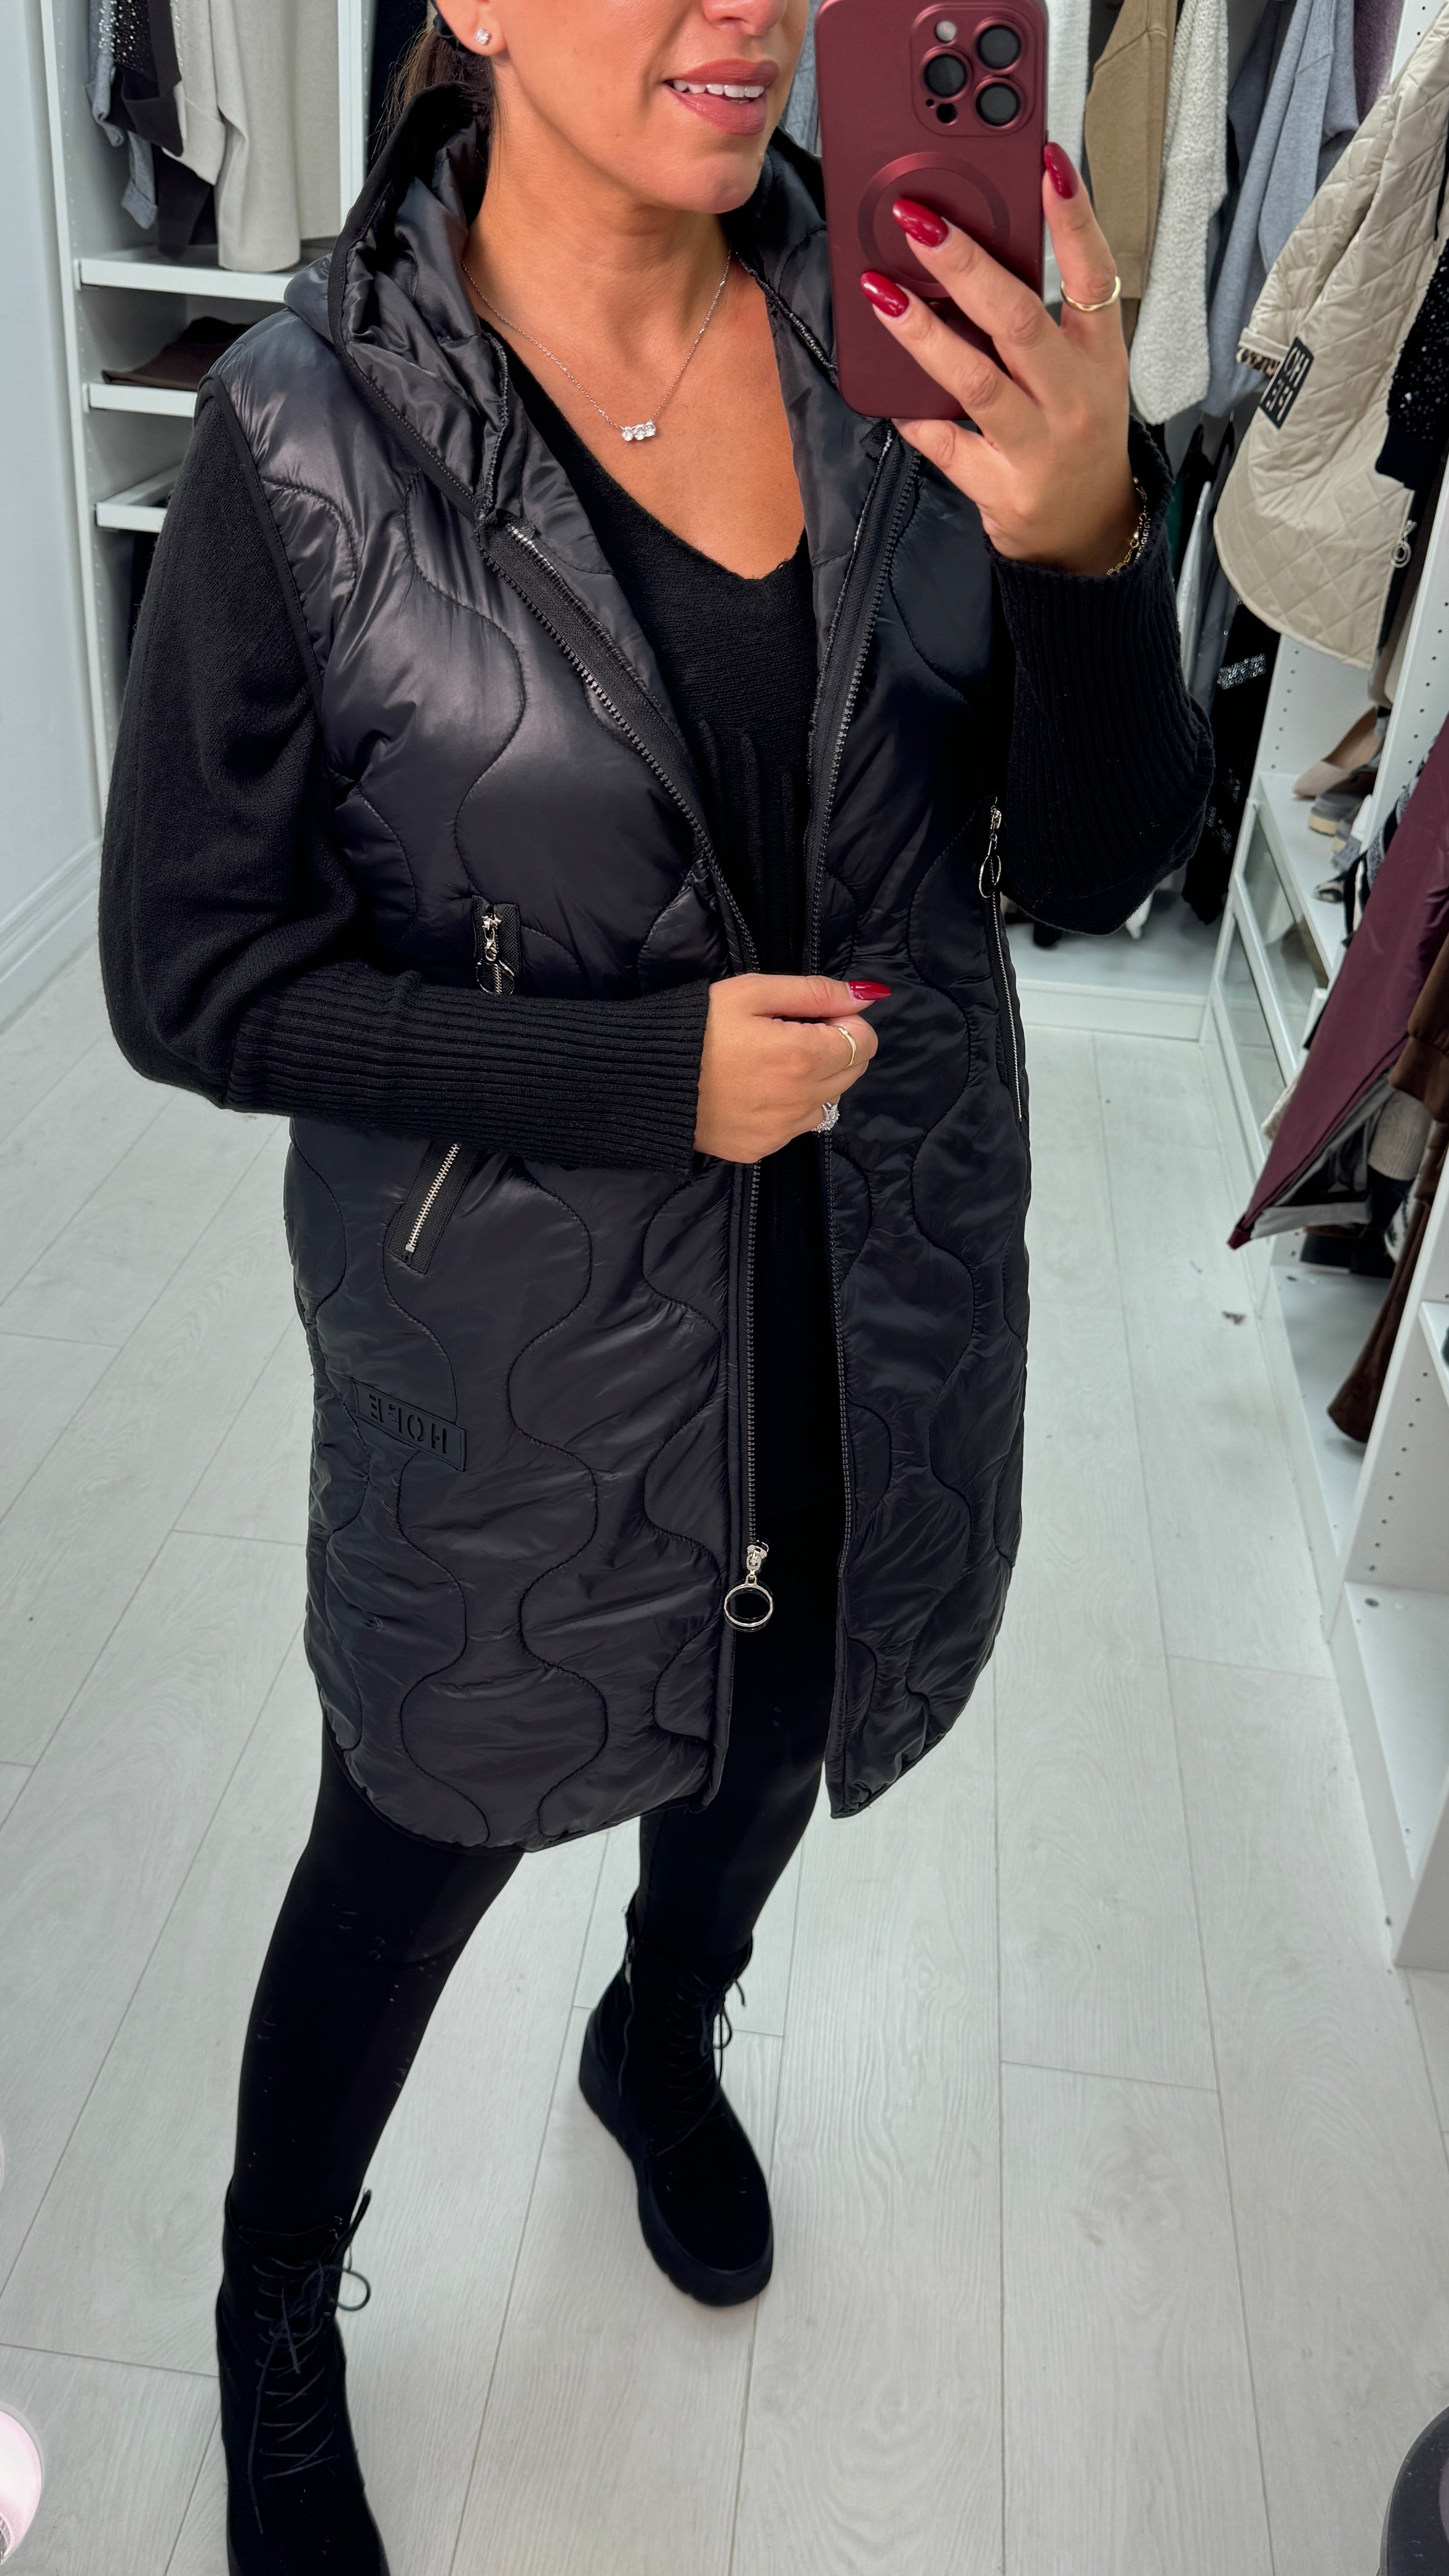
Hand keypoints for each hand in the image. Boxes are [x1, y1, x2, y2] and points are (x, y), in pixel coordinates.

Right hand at [695, 974, 884, 1161]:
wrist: (645, 1078)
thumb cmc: (696, 1026)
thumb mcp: (752, 992)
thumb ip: (814, 992)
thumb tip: (868, 996)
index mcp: (802, 1056)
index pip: (864, 1041)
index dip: (847, 1021)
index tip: (816, 1014)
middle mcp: (801, 1100)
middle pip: (852, 1072)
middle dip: (835, 1048)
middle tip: (792, 1034)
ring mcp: (782, 1130)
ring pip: (827, 1102)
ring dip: (814, 1081)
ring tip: (770, 1064)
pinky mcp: (762, 1148)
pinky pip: (795, 1126)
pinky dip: (787, 1107)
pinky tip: (754, 1090)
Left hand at [859, 144, 1135, 577]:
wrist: (1087, 529)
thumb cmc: (1076, 431)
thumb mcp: (1082, 368)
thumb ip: (1042, 315)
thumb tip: (980, 243)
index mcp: (1101, 355)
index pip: (1094, 274)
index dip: (1072, 217)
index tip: (1046, 161)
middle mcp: (1075, 398)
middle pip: (1019, 321)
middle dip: (967, 265)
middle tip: (921, 220)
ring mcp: (1039, 446)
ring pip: (976, 382)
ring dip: (923, 333)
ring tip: (881, 290)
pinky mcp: (1003, 488)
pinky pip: (947, 445)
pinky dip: (915, 415)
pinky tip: (887, 388)